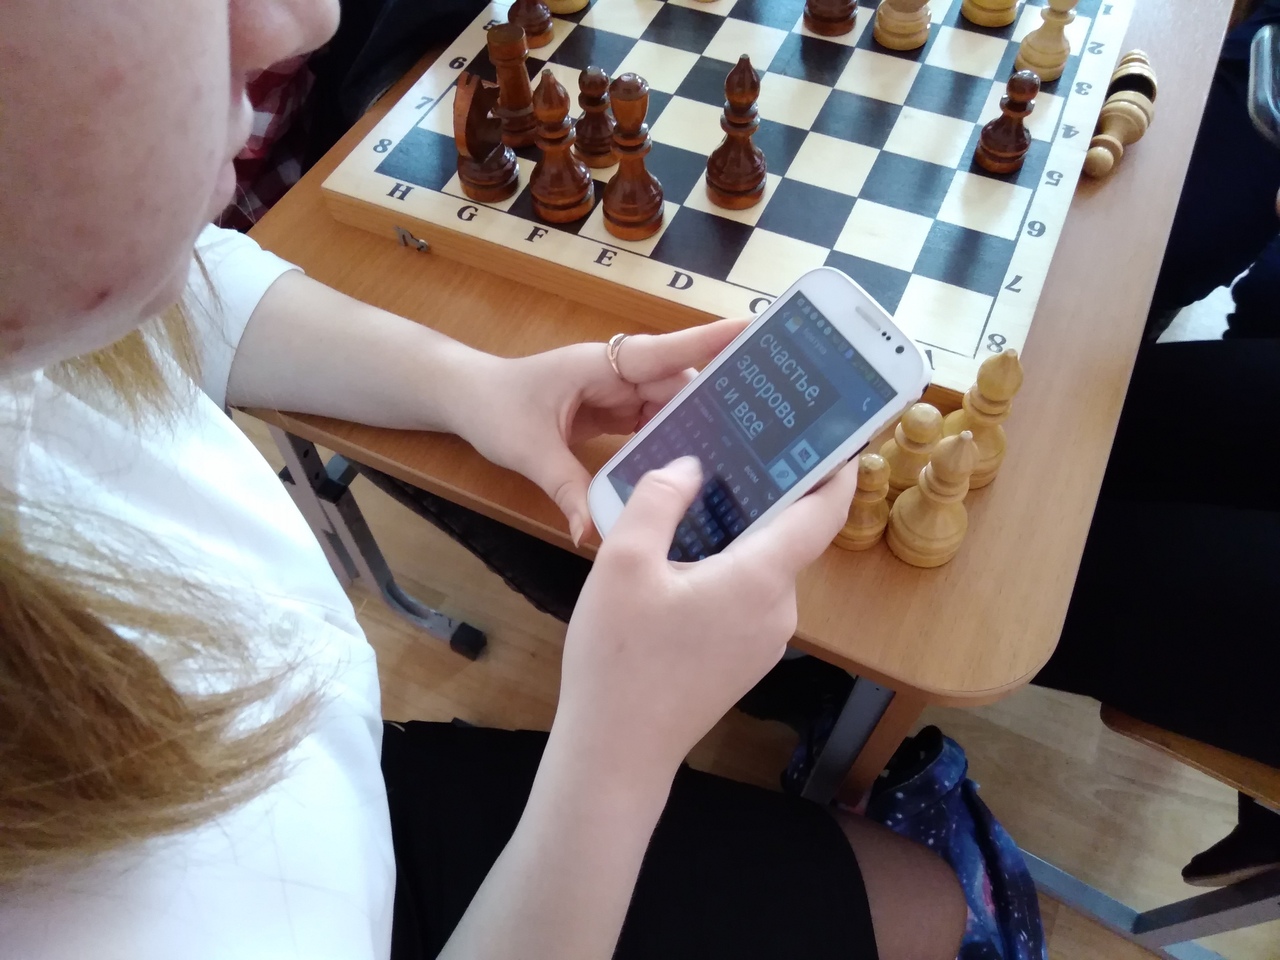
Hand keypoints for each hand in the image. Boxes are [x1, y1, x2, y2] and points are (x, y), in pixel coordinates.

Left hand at [451, 319, 746, 544]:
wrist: (466, 399)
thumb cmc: (493, 407)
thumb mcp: (529, 450)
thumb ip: (566, 489)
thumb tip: (591, 534)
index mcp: (601, 364)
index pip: (665, 351)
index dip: (710, 342)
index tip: (754, 330)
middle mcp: (616, 373)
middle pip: (678, 385)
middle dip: (716, 403)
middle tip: (765, 427)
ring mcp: (617, 392)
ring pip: (670, 408)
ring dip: (697, 429)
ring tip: (740, 454)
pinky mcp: (614, 412)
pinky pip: (652, 425)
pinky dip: (670, 444)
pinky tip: (692, 470)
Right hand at [551, 455, 858, 783]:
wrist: (617, 752)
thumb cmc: (620, 658)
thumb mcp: (623, 564)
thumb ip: (659, 501)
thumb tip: (691, 468)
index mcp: (760, 579)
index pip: (820, 515)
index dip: (835, 473)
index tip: (840, 438)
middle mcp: (778, 610)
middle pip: (785, 538)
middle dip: (764, 497)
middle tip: (733, 454)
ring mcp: (765, 641)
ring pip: (761, 570)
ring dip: (738, 537)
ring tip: (694, 504)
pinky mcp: (744, 662)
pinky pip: (746, 599)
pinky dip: (727, 572)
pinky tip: (682, 565)